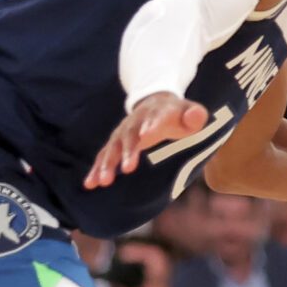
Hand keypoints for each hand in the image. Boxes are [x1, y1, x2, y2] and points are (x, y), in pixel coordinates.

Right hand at [86, 94, 211, 187]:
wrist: (157, 102)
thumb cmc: (178, 114)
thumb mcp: (191, 113)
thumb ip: (195, 115)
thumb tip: (196, 116)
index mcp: (157, 113)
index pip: (155, 119)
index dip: (151, 126)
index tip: (147, 135)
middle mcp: (136, 122)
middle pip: (130, 136)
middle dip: (129, 151)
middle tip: (129, 169)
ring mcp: (124, 132)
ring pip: (114, 147)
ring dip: (108, 164)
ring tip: (104, 181)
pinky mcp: (116, 143)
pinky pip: (103, 155)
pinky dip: (96, 169)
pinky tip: (90, 184)